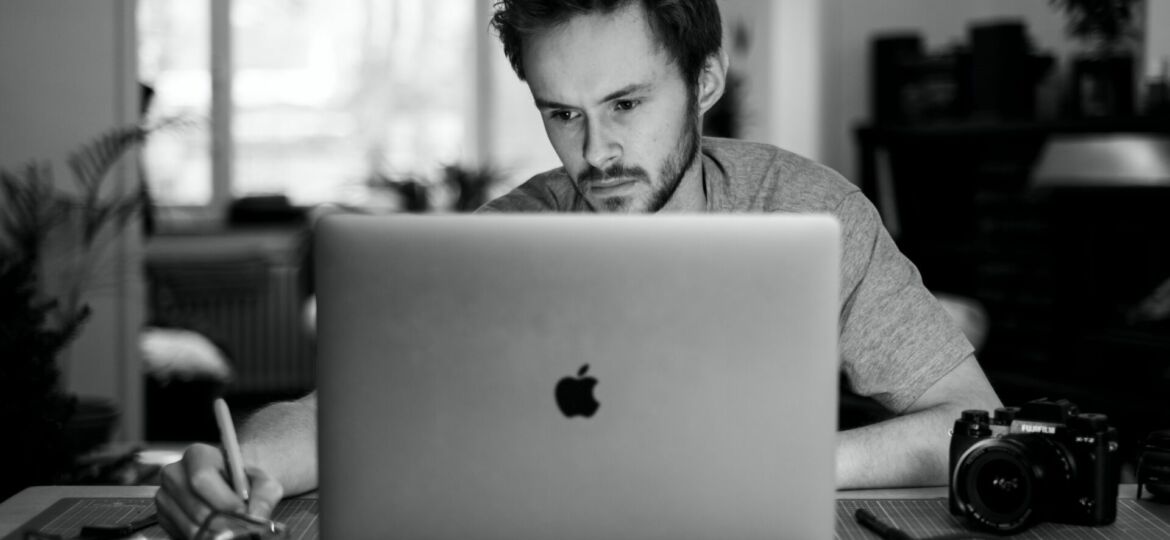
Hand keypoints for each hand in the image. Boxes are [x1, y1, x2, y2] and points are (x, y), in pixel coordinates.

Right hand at [155, 443, 284, 538]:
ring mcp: (164, 496)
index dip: (223, 500)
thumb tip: (255, 516)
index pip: (202, 479)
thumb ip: (264, 497)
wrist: (231, 486)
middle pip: (196, 507)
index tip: (242, 511)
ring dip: (215, 533)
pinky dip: (204, 536)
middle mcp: (174, 473)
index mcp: (198, 455)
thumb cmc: (245, 482)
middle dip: (223, 522)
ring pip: (190, 525)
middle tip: (241, 527)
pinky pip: (183, 534)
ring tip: (232, 528)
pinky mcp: (162, 517)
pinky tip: (217, 529)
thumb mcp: (263, 482)